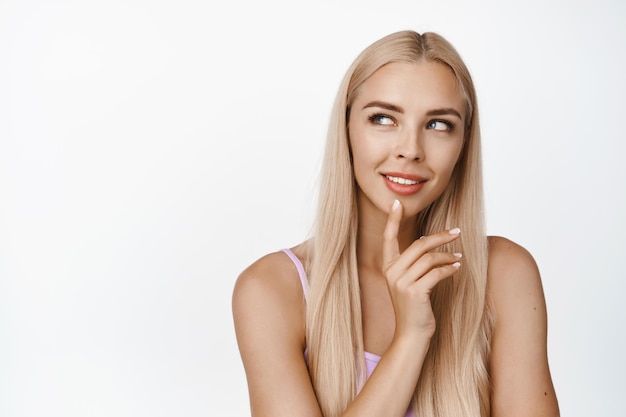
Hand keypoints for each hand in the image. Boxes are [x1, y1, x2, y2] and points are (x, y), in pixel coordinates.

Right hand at [382, 199, 461, 338]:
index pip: (388, 238)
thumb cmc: (413, 307)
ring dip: (448, 255)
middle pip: (418, 245)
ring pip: (430, 258)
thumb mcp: (408, 282)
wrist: (411, 334)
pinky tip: (457, 267)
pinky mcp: (415, 292)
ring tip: (458, 256)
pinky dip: (449, 268)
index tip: (397, 203)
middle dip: (440, 236)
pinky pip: (437, 273)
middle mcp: (392, 272)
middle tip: (457, 231)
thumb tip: (428, 242)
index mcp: (388, 267)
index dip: (392, 220)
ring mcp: (402, 283)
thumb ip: (413, 263)